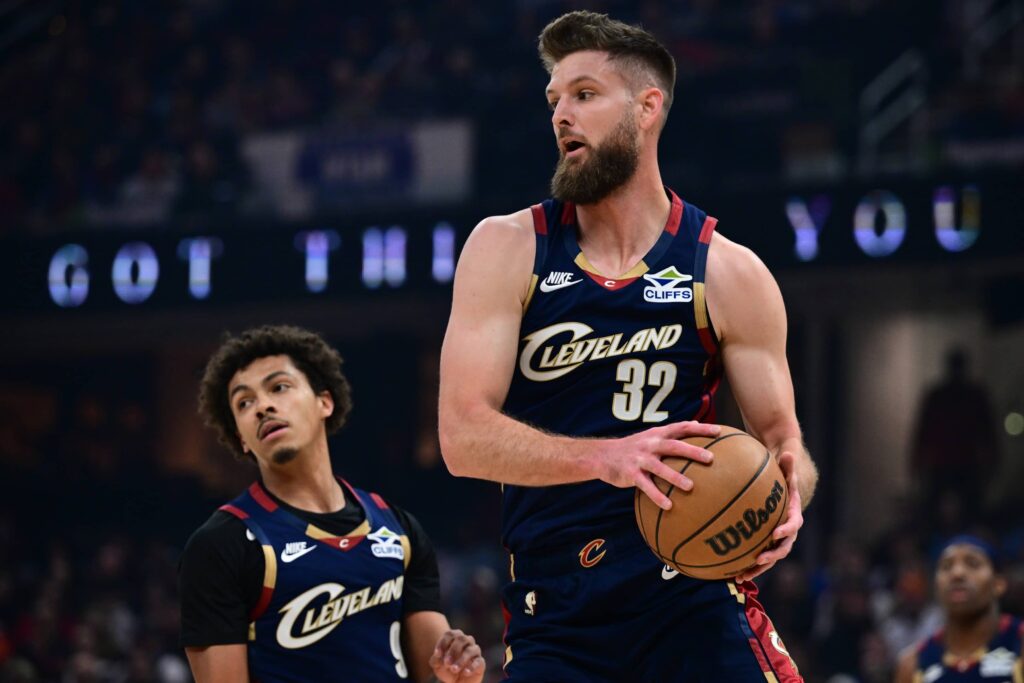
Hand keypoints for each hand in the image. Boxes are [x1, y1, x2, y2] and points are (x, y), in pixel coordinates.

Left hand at [429, 629, 483, 682]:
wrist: (455, 682)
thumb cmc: (446, 669)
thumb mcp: (437, 665)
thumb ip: (436, 659)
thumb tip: (438, 656)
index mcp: (455, 638)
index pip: (450, 634)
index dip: (443, 643)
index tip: (437, 654)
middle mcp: (466, 641)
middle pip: (461, 639)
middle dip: (453, 651)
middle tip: (446, 663)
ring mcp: (474, 651)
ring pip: (470, 650)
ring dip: (461, 659)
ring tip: (453, 669)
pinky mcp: (480, 662)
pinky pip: (479, 661)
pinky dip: (472, 667)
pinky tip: (465, 672)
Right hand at [598, 421, 720, 509]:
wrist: (602, 455)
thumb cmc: (633, 447)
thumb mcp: (650, 435)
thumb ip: (671, 432)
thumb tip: (695, 424)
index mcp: (658, 434)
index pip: (682, 427)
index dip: (700, 428)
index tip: (719, 431)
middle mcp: (650, 444)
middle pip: (674, 446)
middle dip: (692, 451)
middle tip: (710, 458)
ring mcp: (640, 459)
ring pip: (660, 467)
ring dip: (675, 477)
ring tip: (691, 487)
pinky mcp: (631, 473)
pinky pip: (645, 486)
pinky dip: (657, 496)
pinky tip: (669, 506)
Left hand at [735, 451, 802, 581]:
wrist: (781, 492)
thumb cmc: (782, 479)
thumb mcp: (785, 471)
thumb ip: (787, 465)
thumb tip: (789, 452)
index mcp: (793, 516)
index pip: (793, 525)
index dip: (786, 531)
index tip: (775, 534)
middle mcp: (786, 532)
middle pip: (782, 548)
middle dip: (772, 556)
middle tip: (759, 559)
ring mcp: (774, 541)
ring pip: (768, 559)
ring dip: (757, 569)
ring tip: (741, 576)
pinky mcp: (763, 544)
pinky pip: (755, 558)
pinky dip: (745, 566)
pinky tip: (728, 574)